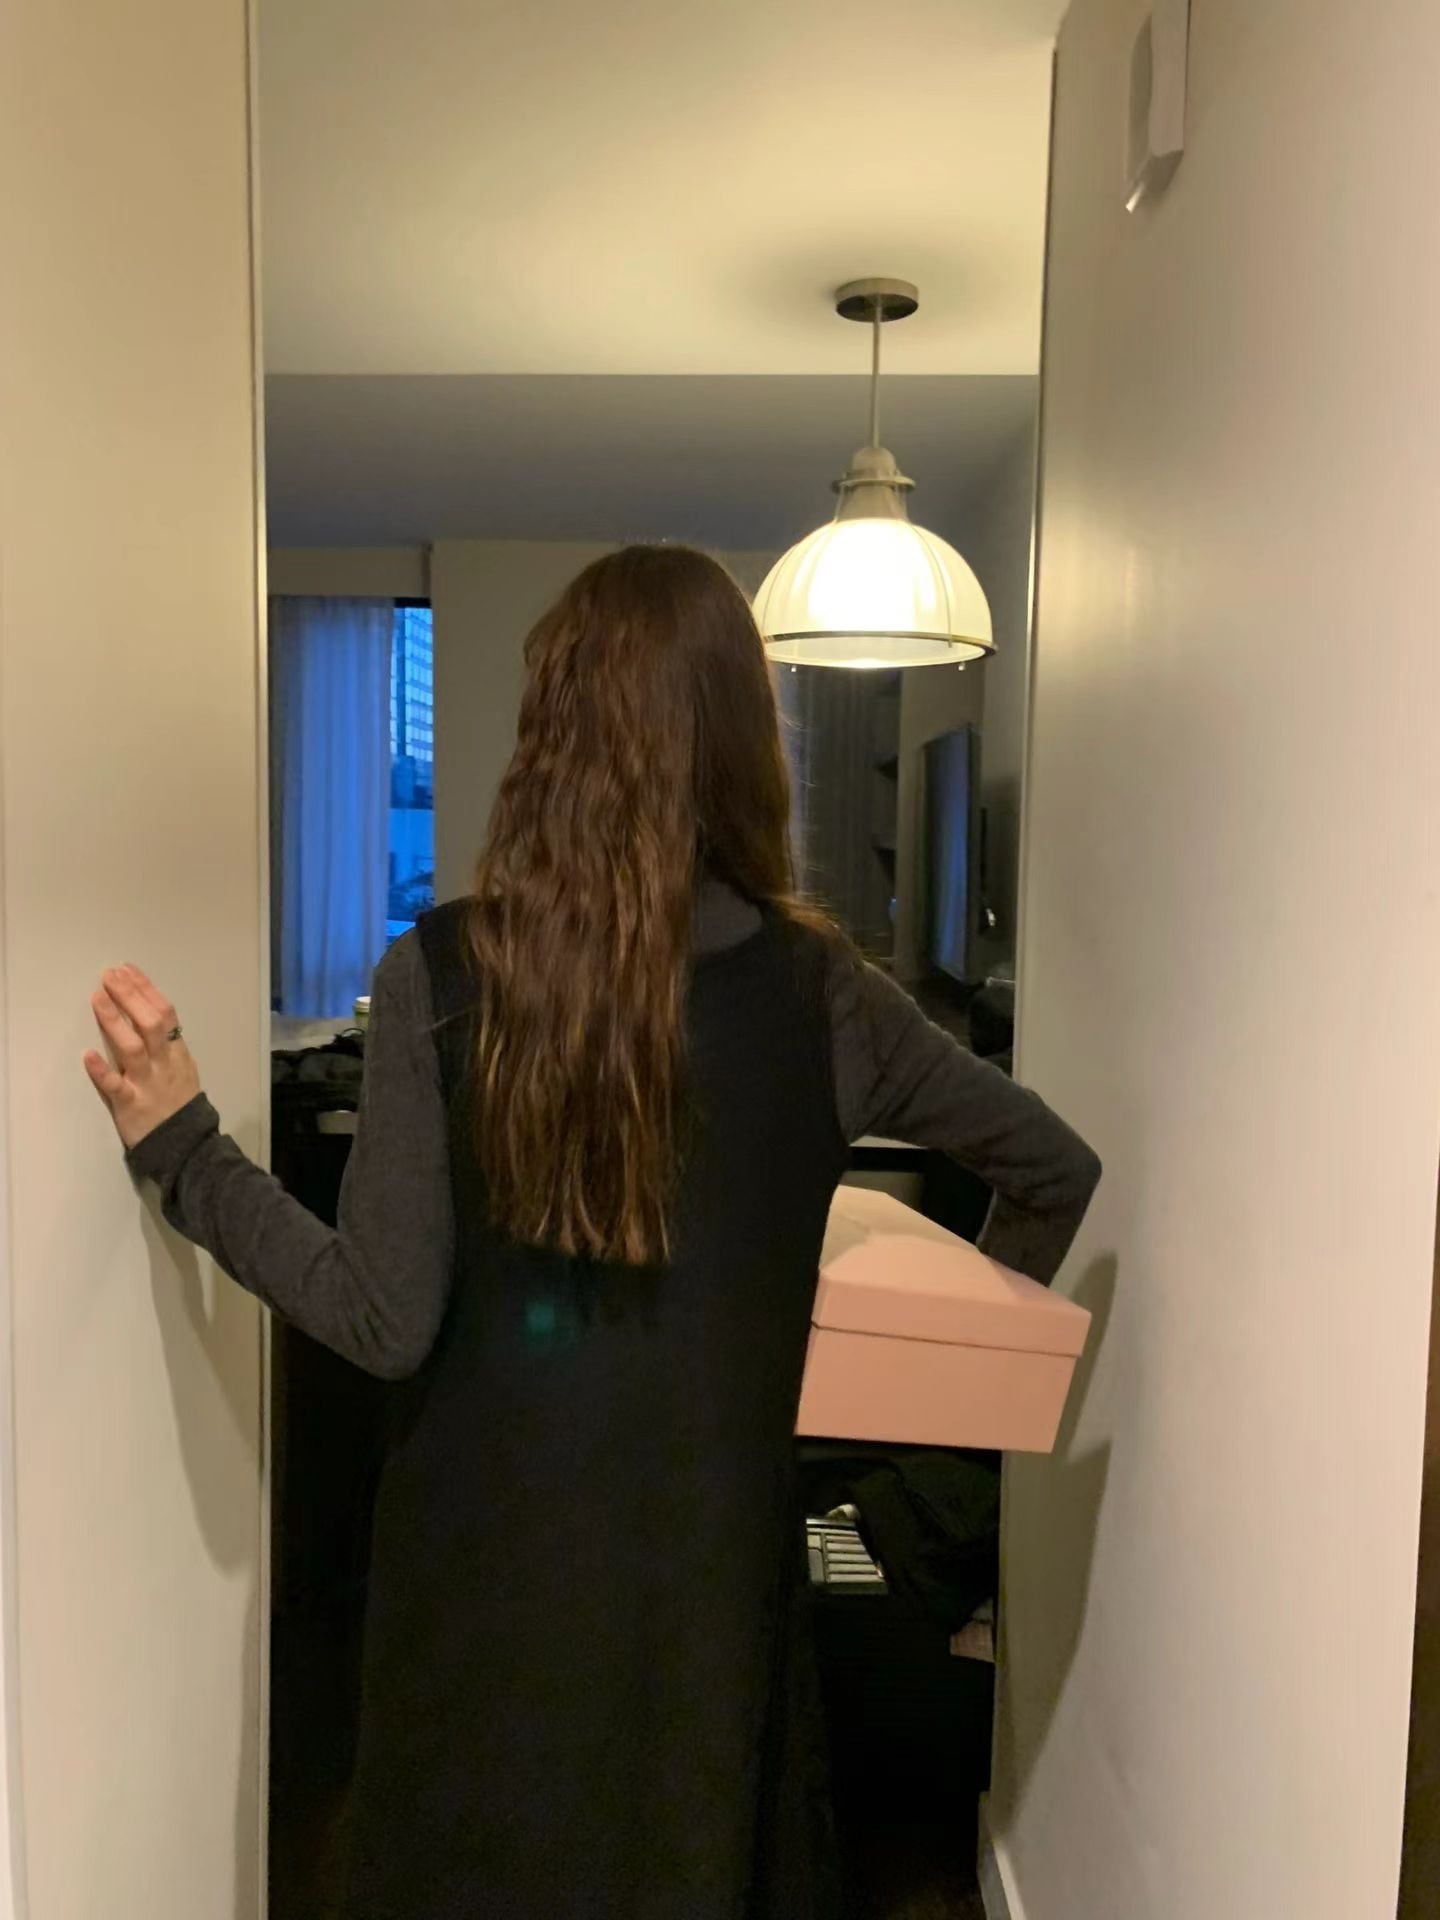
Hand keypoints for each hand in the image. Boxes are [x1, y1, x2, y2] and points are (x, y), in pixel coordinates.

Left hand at [84, 966, 201, 1150]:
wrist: (187, 1144)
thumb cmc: (181, 1104)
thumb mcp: (183, 1068)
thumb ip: (167, 1044)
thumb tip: (147, 1012)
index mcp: (177, 1052)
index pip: (165, 1013)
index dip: (145, 989)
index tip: (126, 970)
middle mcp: (163, 1063)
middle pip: (149, 1023)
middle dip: (129, 996)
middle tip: (109, 975)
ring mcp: (147, 1083)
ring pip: (132, 1048)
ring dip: (115, 1021)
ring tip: (98, 998)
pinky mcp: (130, 1105)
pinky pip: (115, 1086)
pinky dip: (102, 1071)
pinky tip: (87, 1055)